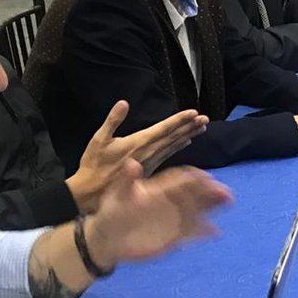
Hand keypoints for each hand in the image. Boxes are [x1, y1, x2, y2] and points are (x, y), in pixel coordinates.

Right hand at [70, 101, 207, 211]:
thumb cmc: (94, 165)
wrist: (91, 193)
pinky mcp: (149, 170)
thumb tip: (123, 103)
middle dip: (190, 126)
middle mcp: (148, 152)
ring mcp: (150, 162)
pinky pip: (168, 156)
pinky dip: (178, 147)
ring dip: (188, 135)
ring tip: (201, 127)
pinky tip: (186, 142)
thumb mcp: (99, 140)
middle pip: (173, 137)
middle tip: (205, 118)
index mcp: (138, 143)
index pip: (164, 129)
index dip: (180, 120)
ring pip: (173, 146)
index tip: (194, 113)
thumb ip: (112, 121)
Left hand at [86, 162, 232, 267]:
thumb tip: (131, 163)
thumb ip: (126, 181)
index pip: (180, 179)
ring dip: (213, 205)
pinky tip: (216, 232)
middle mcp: (171, 201)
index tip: (206, 177)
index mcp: (159, 188)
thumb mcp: (116, 194)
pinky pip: (192, 232)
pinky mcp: (174, 236)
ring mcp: (174, 218)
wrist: (108, 238)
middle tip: (225, 191)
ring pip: (198, 209)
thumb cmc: (112, 211)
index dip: (193, 177)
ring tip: (228, 202)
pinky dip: (204, 231)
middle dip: (210, 190)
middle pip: (195, 193)